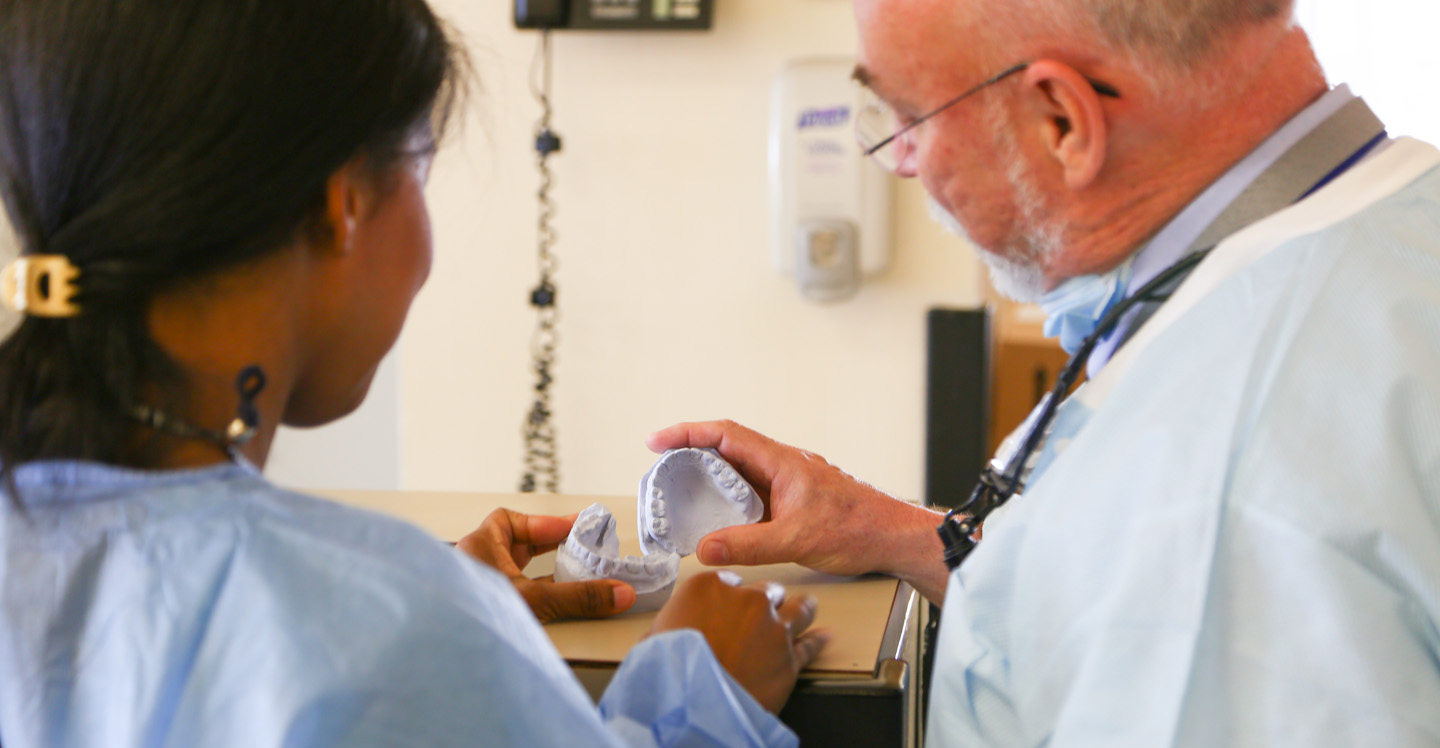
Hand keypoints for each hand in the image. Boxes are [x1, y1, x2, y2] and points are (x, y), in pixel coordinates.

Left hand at [458, 508, 635, 622]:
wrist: (445, 656)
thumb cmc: (473, 616)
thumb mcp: (535, 599)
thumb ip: (578, 596)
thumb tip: (617, 592)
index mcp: (478, 547)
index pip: (509, 520)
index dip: (543, 522)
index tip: (572, 528)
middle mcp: (474, 565)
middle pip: (515, 545)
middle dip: (548, 545)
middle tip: (578, 545)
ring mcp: (477, 589)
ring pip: (513, 571)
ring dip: (542, 572)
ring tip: (573, 573)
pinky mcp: (483, 611)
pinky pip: (513, 594)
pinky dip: (534, 595)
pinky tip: (554, 604)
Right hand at [648, 420, 950, 602]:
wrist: (894, 537)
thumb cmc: (857, 529)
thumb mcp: (795, 540)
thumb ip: (748, 545)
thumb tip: (704, 548)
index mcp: (781, 461)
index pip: (725, 434)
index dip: (688, 433)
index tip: (657, 441)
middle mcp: (784, 464)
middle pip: (728, 447)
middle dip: (691, 452)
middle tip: (661, 469)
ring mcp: (790, 480)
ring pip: (741, 469)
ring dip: (710, 475)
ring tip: (681, 493)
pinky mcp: (796, 498)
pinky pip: (754, 489)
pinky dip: (730, 496)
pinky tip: (721, 516)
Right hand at [650, 571, 827, 712]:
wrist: (693, 706)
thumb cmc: (669, 673)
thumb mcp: (656, 638)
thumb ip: (673, 624)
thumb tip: (668, 632)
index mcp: (709, 587)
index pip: (729, 579)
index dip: (731, 594)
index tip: (731, 604)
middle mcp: (747, 599)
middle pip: (766, 591)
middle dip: (764, 602)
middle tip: (759, 617)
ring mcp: (774, 627)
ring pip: (797, 607)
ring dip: (800, 608)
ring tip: (805, 608)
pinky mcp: (791, 658)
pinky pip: (810, 644)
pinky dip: (818, 640)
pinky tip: (823, 636)